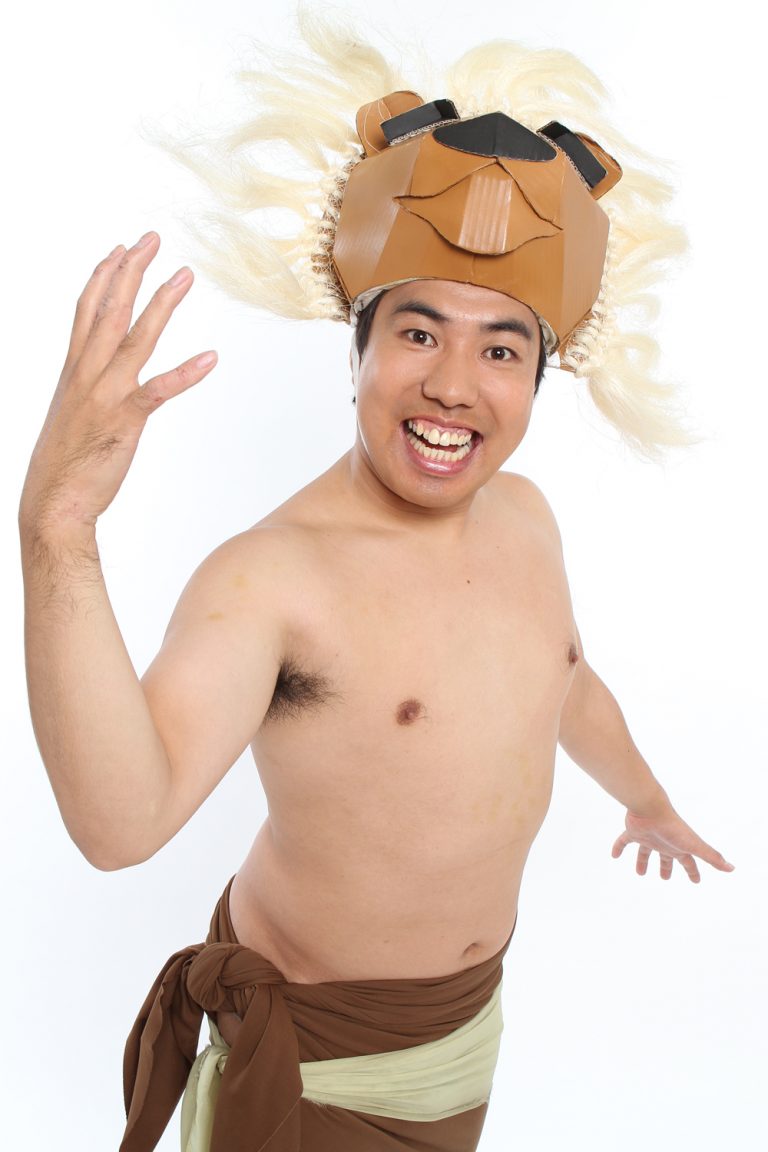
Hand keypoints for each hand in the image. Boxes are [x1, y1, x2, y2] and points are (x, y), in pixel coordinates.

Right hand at [19, 232, 216, 533]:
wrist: (52, 503)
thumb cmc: (65, 463)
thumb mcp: (72, 414)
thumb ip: (88, 388)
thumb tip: (100, 377)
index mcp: (73, 371)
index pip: (87, 310)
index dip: (104, 276)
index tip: (120, 249)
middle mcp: (86, 375)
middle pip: (109, 310)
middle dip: (131, 271)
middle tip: (152, 239)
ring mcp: (105, 396)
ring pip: (134, 339)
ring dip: (161, 305)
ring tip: (184, 276)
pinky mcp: (124, 422)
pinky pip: (157, 391)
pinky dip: (184, 373)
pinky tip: (210, 358)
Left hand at [612, 806, 733, 882]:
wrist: (650, 807)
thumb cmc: (673, 826)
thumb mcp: (694, 845)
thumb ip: (712, 857)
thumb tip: (732, 868)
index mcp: (678, 847)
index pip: (688, 862)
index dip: (692, 872)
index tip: (696, 881)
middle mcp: (663, 842)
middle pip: (666, 858)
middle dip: (666, 867)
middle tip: (664, 878)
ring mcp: (648, 836)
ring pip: (644, 851)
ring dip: (642, 861)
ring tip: (640, 873)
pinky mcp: (633, 832)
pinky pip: (623, 841)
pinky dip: (618, 847)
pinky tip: (613, 855)